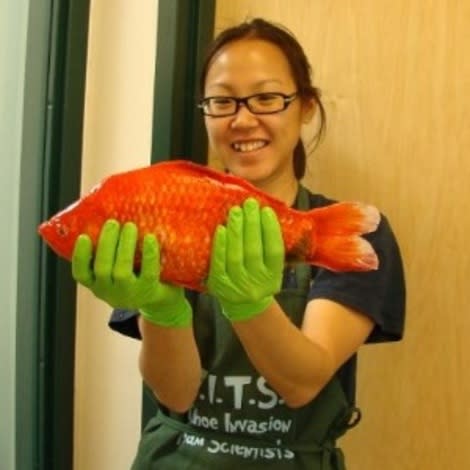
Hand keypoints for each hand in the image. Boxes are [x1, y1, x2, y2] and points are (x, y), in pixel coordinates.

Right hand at [72, 220, 191, 326]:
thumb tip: (108, 215)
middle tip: (113, 223)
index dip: (80, 256)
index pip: (81, 274)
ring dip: (124, 246)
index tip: (83, 237)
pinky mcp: (149, 291)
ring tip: (130, 226)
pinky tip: (151, 238)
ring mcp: (129, 294)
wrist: (162, 301)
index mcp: (98, 285)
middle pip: (102, 269)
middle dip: (106, 244)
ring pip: (121, 272)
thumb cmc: (136, 277)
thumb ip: (110, 253)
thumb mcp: (117, 270)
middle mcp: (109, 292)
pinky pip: (148, 272)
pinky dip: (149, 254)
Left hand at [207, 198, 283, 321]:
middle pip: (254, 250)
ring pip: (236, 255)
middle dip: (251, 224)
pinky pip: (219, 263)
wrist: (244, 306)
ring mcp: (237, 286)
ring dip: (236, 231)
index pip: (274, 250)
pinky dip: (220, 245)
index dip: (270, 229)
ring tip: (235, 211)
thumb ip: (270, 247)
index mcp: (273, 277)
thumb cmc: (258, 277)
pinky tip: (221, 229)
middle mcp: (256, 283)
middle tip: (249, 204)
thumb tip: (266, 213)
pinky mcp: (219, 285)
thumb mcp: (271, 269)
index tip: (265, 210)